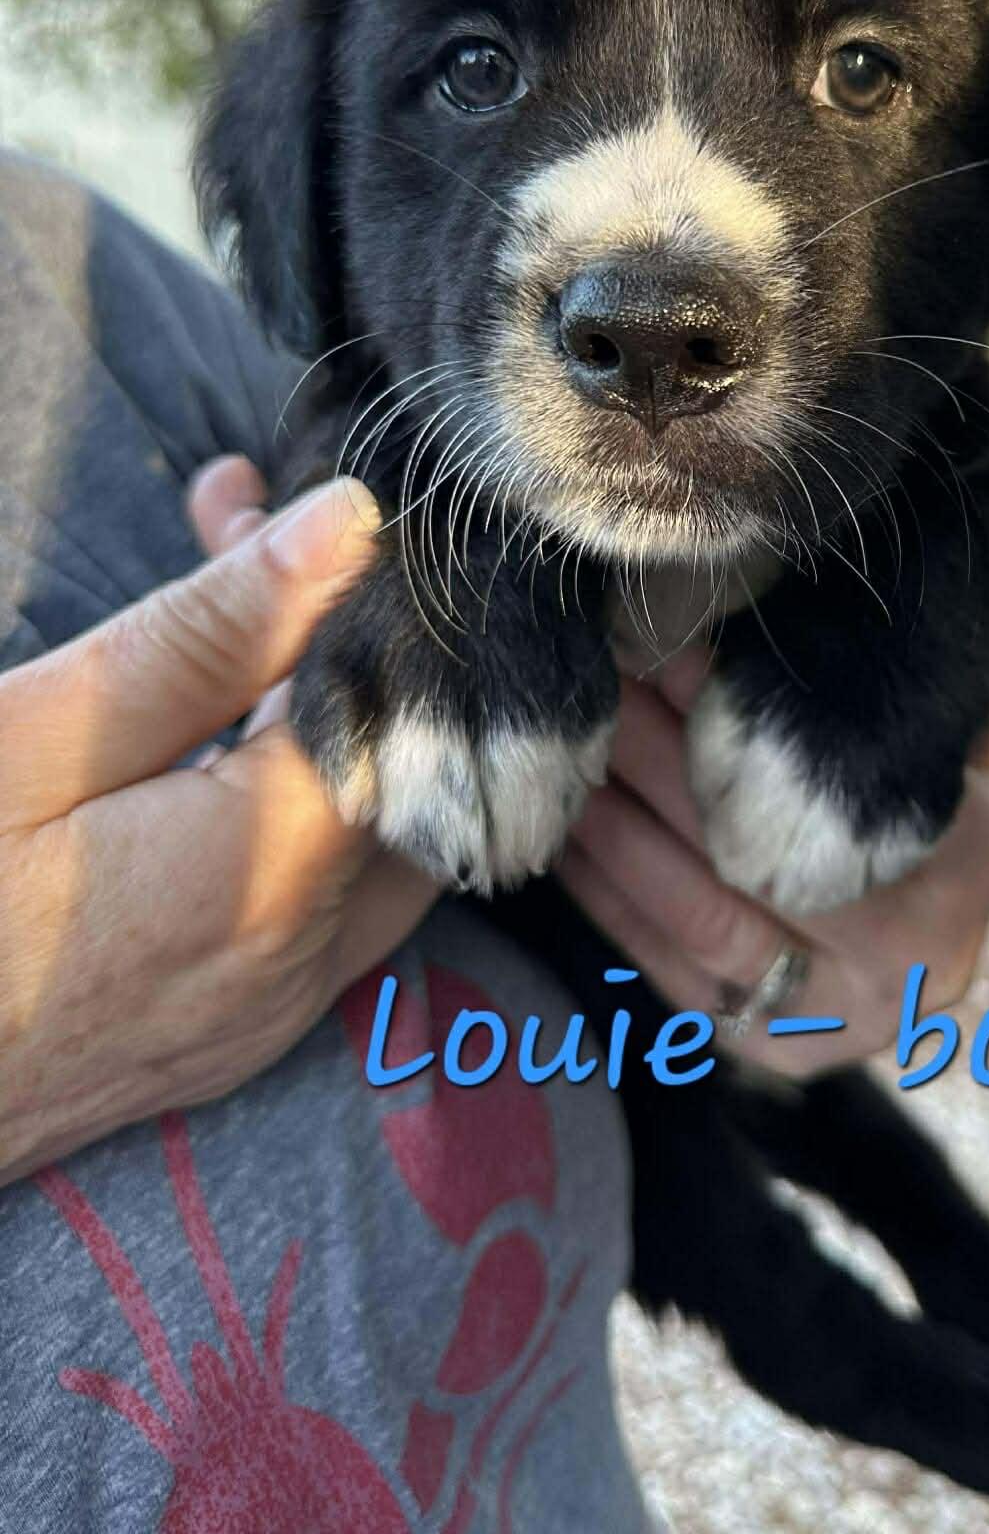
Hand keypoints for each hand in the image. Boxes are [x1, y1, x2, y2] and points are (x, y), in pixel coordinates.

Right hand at [0, 463, 433, 1187]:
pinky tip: (211, 739)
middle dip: (340, 640)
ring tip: (220, 621)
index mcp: (269, 877)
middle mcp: (304, 958)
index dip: (350, 587)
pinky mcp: (234, 1031)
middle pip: (403, 762)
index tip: (257, 502)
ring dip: (317, 716)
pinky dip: (290, 803)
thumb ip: (209, 637)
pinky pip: (316, 896)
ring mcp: (272, 1009)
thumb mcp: (37, 740)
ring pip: (364, 829)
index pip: (405, 699)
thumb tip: (353, 522)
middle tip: (235, 533)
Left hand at [557, 566, 988, 1074]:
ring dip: (619, 830)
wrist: (923, 973)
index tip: (672, 643)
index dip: (743, 715)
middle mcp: (907, 961)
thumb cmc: (940, 835)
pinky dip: (608, 902)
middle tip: (597, 684)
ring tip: (568, 754)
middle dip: (661, 760)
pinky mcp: (767, 1047)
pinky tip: (565, 836)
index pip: (830, 788)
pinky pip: (668, 971)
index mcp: (965, 873)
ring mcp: (835, 1016)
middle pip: (754, 850)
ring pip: (700, 916)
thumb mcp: (976, 759)